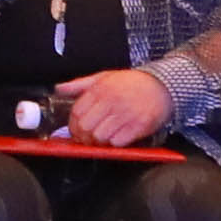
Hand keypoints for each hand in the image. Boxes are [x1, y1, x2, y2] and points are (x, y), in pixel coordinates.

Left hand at [55, 67, 172, 145]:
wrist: (162, 86)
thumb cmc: (131, 83)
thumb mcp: (104, 77)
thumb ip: (79, 84)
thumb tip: (59, 88)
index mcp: (100, 89)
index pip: (77, 113)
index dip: (73, 126)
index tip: (76, 130)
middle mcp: (112, 101)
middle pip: (86, 127)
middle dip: (84, 136)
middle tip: (88, 138)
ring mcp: (126, 114)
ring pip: (100, 137)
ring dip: (99, 141)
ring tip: (104, 137)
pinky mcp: (139, 125)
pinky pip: (118, 142)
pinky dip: (115, 143)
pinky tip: (118, 137)